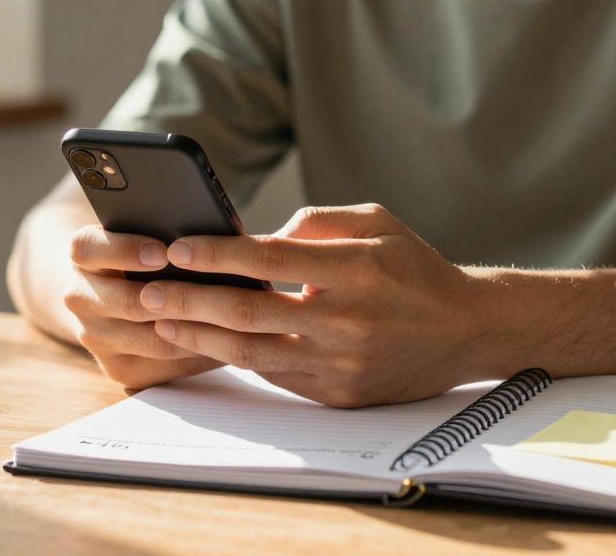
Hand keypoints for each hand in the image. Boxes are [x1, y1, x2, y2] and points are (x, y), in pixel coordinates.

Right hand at [63, 226, 222, 388]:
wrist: (118, 296)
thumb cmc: (146, 256)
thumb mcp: (143, 236)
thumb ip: (162, 232)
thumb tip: (207, 235)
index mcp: (83, 256)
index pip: (88, 249)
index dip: (124, 250)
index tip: (162, 253)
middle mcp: (79, 297)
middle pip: (124, 302)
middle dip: (170, 299)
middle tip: (208, 293)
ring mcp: (95, 337)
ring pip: (150, 340)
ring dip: (192, 330)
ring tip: (228, 320)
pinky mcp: (118, 369)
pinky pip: (162, 367)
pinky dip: (195, 355)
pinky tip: (222, 343)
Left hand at [142, 205, 506, 406]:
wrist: (465, 331)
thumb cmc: (415, 268)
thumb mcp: (376, 221)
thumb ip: (316, 222)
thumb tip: (260, 237)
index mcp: (356, 271)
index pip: (270, 261)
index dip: (218, 255)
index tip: (178, 248)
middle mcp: (347, 320)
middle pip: (251, 312)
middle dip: (192, 300)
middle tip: (149, 290)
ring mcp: (341, 363)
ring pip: (253, 352)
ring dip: (200, 336)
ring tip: (161, 320)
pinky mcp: (338, 394)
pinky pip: (274, 375)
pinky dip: (235, 357)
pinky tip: (204, 342)